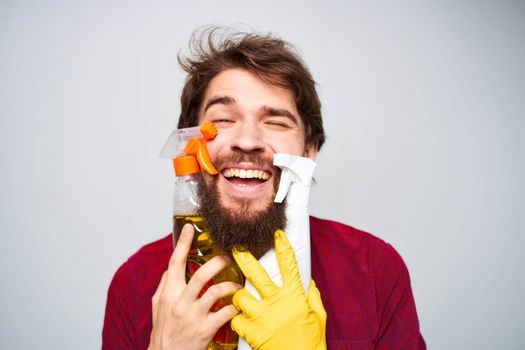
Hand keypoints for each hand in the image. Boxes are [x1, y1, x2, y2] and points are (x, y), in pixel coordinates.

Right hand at [148, 223, 241, 349]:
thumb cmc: (163, 332)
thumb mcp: (158, 307)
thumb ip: (165, 286)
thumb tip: (171, 268)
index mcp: (169, 294)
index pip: (175, 263)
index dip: (182, 244)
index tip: (189, 228)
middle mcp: (180, 302)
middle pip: (201, 274)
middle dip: (218, 262)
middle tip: (228, 258)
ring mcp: (193, 316)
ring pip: (216, 291)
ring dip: (230, 285)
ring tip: (236, 284)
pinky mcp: (205, 329)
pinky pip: (225, 312)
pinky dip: (234, 307)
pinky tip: (237, 305)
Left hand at [231, 230, 326, 349]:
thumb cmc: (311, 343)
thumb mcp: (319, 316)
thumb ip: (313, 297)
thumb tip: (309, 283)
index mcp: (295, 296)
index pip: (289, 265)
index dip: (283, 247)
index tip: (277, 235)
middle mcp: (277, 303)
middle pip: (256, 274)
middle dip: (244, 258)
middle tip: (236, 249)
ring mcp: (263, 318)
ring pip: (240, 296)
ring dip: (238, 296)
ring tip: (239, 296)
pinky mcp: (252, 333)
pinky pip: (236, 320)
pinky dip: (237, 320)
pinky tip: (240, 321)